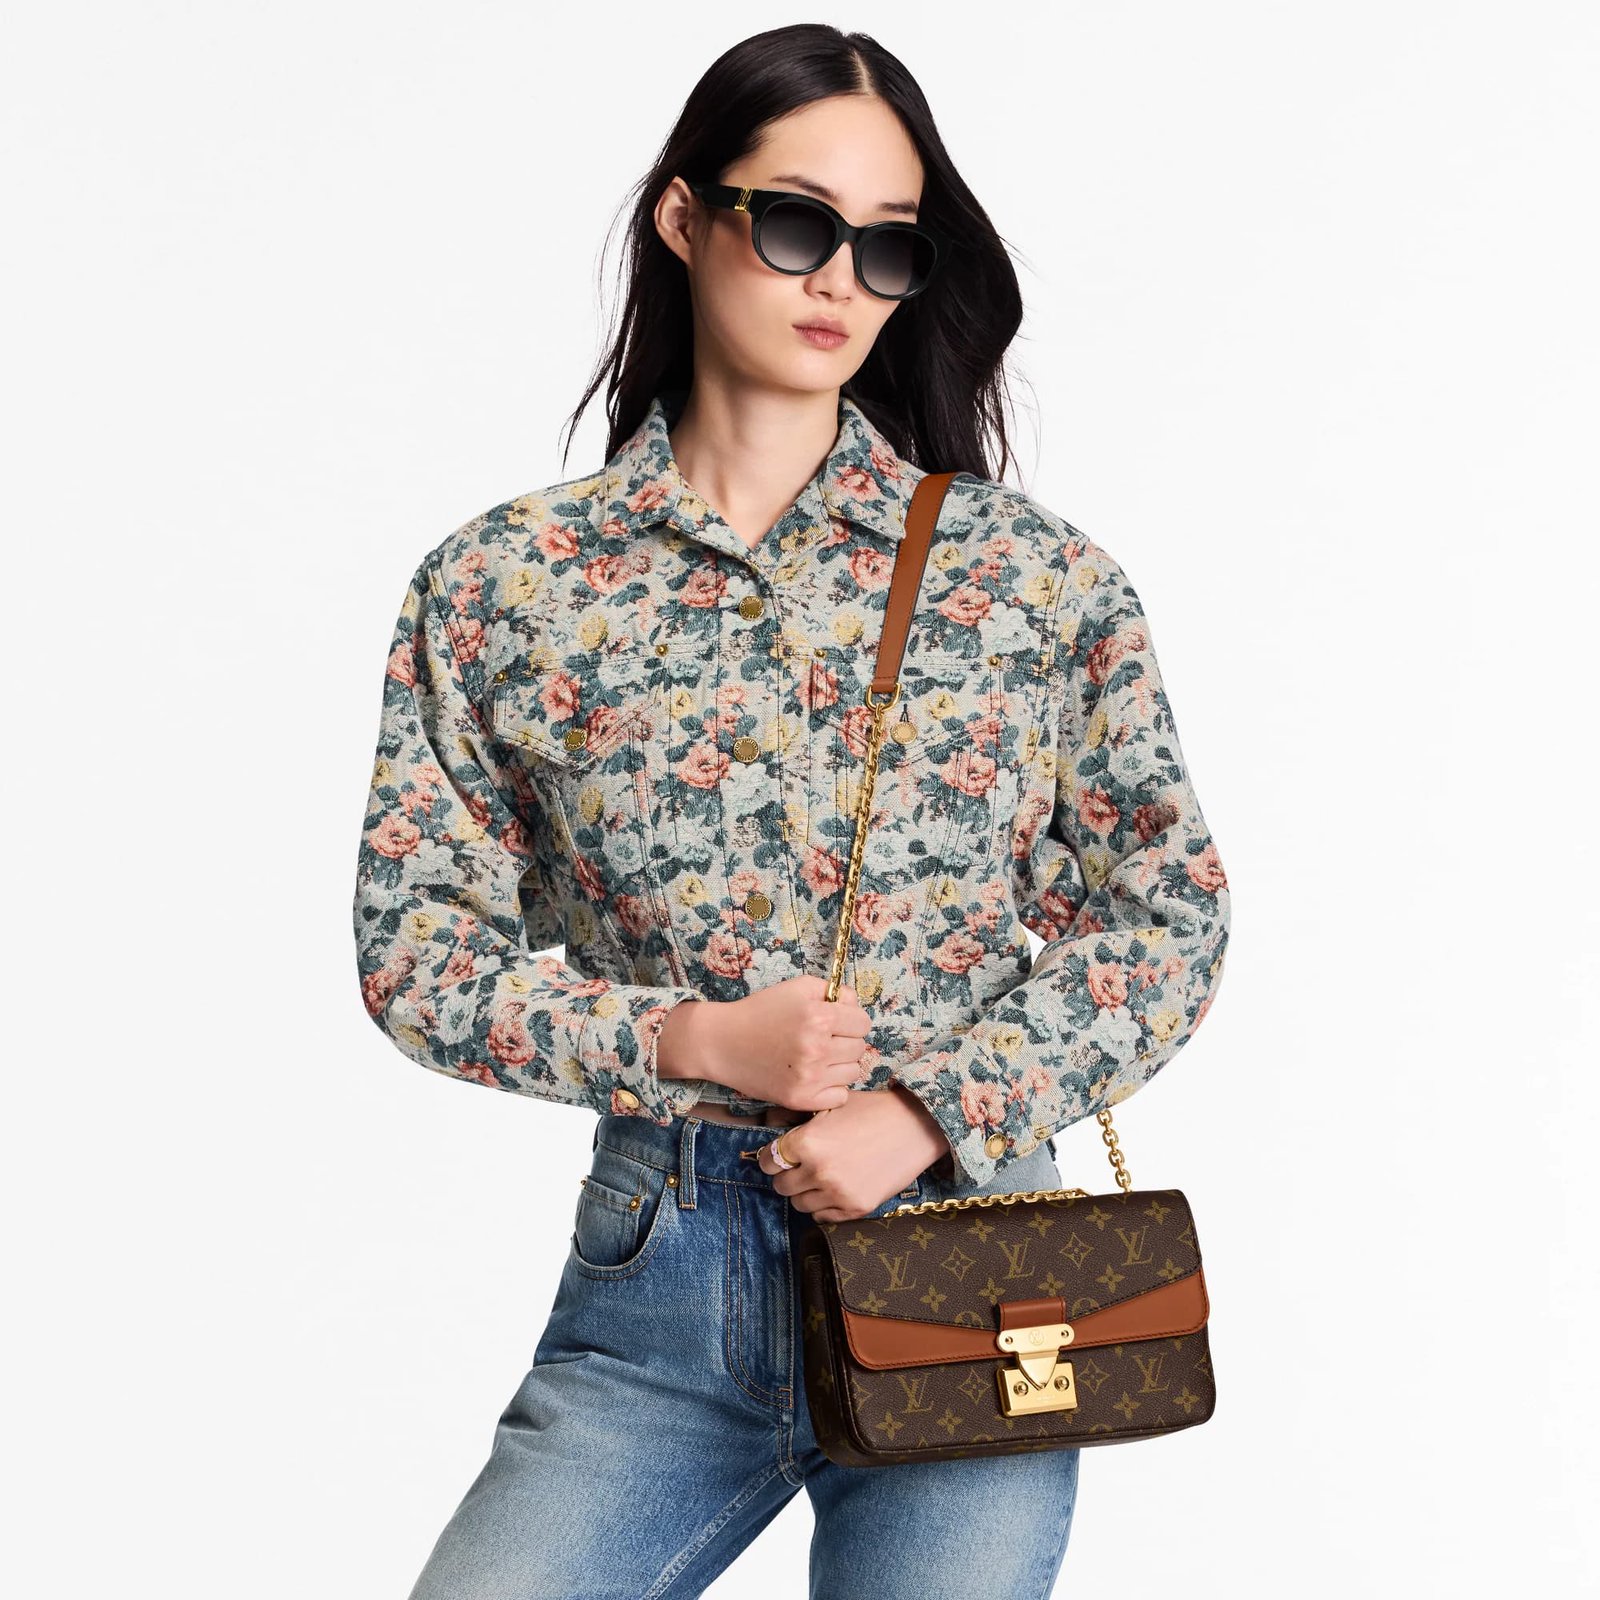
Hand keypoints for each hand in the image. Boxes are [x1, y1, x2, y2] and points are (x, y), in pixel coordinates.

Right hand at [663, 976, 872, 1112]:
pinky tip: (815, 1076)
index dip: (851, 1019)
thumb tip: (855, 1006)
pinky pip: (840, 1097)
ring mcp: (810, 1078)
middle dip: (846, 1041)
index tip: (837, 1021)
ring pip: (853, 1073)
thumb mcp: (797, 987)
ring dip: (840, 1064)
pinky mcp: (801, 1100)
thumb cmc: (761, 1011)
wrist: (723, 1042)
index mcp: (819, 1018)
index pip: (863, 1023)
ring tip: (818, 1057)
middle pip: (859, 1048)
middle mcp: (817, 1049)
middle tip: (824, 1039)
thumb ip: (834, 991)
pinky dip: (832, 1088)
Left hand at [755, 1085, 950, 1221]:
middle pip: (780, 1186)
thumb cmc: (870, 1111)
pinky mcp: (855, 1208)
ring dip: (804, 1191)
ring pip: (799, 1204)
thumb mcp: (829, 1105)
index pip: (768, 1161)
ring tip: (820, 1176)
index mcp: (808, 1142)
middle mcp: (819, 1170)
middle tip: (801, 1166)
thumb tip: (766, 1120)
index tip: (780, 1156)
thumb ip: (793, 1115)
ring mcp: (837, 1192)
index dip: (772, 1157)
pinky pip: (822, 1217)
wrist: (914, 1127)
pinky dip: (823, 1205)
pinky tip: (835, 1188)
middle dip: (787, 1175)